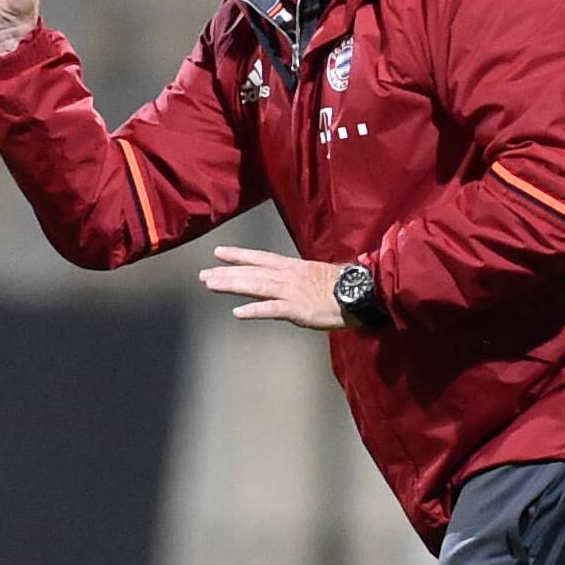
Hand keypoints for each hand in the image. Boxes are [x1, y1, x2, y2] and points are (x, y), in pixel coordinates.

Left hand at [201, 245, 345, 329]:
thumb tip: (283, 281)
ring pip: (256, 286)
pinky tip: (237, 312)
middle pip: (252, 272)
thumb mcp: (315, 275)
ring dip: (232, 285)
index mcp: (292, 267)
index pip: (260, 258)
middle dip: (226, 272)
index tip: (218, 252)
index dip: (239, 255)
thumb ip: (296, 277)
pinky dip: (254, 310)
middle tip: (203, 274)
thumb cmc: (341, 287)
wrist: (361, 293)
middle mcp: (287, 276)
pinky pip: (272, 309)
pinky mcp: (297, 309)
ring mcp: (291, 291)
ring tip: (210, 285)